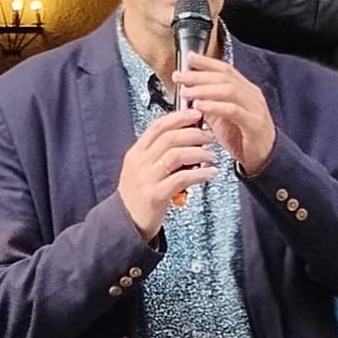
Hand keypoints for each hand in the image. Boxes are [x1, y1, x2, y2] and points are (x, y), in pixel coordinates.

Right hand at [117, 106, 217, 233]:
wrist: (124, 224)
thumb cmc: (139, 195)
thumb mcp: (143, 170)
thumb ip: (158, 154)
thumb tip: (186, 138)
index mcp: (136, 153)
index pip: (157, 126)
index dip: (178, 117)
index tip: (196, 114)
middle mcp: (139, 162)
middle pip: (169, 137)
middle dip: (194, 133)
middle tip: (210, 136)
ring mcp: (146, 178)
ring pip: (176, 155)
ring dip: (199, 152)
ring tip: (212, 156)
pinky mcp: (155, 195)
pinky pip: (182, 179)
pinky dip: (200, 173)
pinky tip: (210, 173)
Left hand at [173, 51, 276, 174]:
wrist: (265, 160)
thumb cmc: (243, 139)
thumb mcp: (222, 119)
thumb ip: (209, 104)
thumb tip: (190, 92)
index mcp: (245, 90)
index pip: (225, 69)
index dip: (206, 62)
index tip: (189, 58)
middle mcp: (252, 95)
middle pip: (224, 77)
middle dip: (199, 75)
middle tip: (180, 76)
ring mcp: (255, 108)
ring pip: (229, 90)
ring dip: (204, 89)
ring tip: (186, 91)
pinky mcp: (254, 124)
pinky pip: (233, 110)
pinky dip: (214, 106)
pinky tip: (200, 106)